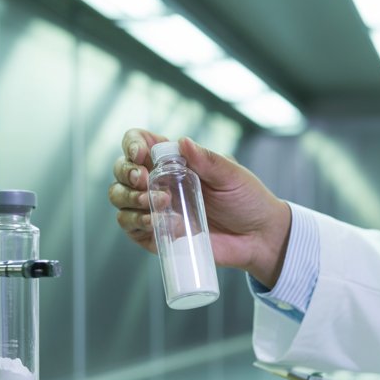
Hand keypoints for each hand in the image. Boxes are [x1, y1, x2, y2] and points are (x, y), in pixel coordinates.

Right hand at [108, 129, 292, 286]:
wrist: (259, 237)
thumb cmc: (248, 200)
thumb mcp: (232, 175)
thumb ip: (208, 160)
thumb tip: (183, 141)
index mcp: (175, 160)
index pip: (139, 143)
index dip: (131, 144)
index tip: (140, 154)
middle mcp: (159, 182)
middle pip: (122, 171)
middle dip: (127, 173)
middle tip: (144, 180)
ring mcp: (156, 209)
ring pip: (120, 198)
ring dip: (131, 198)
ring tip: (159, 203)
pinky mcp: (157, 235)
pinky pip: (131, 227)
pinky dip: (137, 223)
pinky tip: (156, 222)